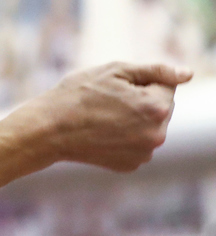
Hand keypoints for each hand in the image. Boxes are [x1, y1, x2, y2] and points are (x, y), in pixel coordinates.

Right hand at [18, 62, 191, 171]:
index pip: (165, 86)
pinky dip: (124, 138)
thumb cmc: (77, 95)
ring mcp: (144, 153)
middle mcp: (157, 134)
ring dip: (133, 120)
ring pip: (149, 127)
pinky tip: (101, 134)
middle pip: (160, 108)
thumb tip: (188, 74)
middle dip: (140, 102)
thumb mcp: (114, 71)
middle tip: (105, 102)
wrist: (47, 130)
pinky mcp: (131, 165)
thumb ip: (156, 71)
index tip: (113, 89)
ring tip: (101, 118)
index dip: (138, 83)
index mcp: (157, 108)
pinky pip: (137, 144)